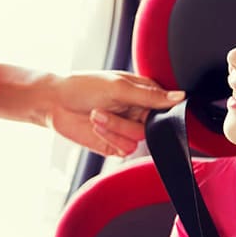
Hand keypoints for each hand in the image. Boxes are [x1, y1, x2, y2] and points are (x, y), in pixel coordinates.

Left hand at [44, 71, 183, 155]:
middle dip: (126, 119)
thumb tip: (181, 96)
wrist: (55, 103)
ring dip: (115, 127)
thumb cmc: (83, 87)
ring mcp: (128, 129)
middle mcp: (139, 112)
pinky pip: (126, 149)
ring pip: (139, 138)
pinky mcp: (116, 144)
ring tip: (96, 115)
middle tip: (104, 108)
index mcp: (144, 93)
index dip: (161, 110)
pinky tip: (96, 126)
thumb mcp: (118, 87)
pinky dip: (110, 137)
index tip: (144, 108)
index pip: (168, 106)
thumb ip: (150, 96)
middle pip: (154, 126)